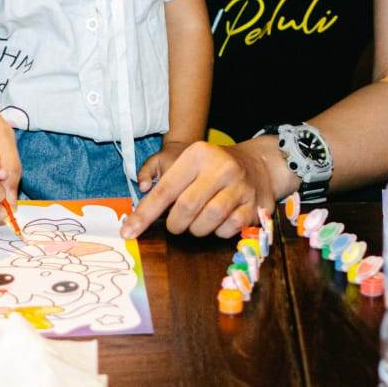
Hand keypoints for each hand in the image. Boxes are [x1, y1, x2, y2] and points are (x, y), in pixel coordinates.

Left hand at [120, 141, 275, 239]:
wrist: (259, 164)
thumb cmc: (214, 168)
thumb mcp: (189, 163)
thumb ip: (163, 185)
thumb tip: (135, 220)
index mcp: (198, 155)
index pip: (165, 189)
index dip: (145, 214)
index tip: (128, 233)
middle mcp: (221, 167)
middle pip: (186, 208)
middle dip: (175, 224)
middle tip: (176, 225)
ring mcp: (240, 187)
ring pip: (207, 221)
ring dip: (196, 230)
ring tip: (197, 223)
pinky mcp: (254, 205)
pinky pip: (227, 230)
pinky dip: (218, 232)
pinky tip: (219, 222)